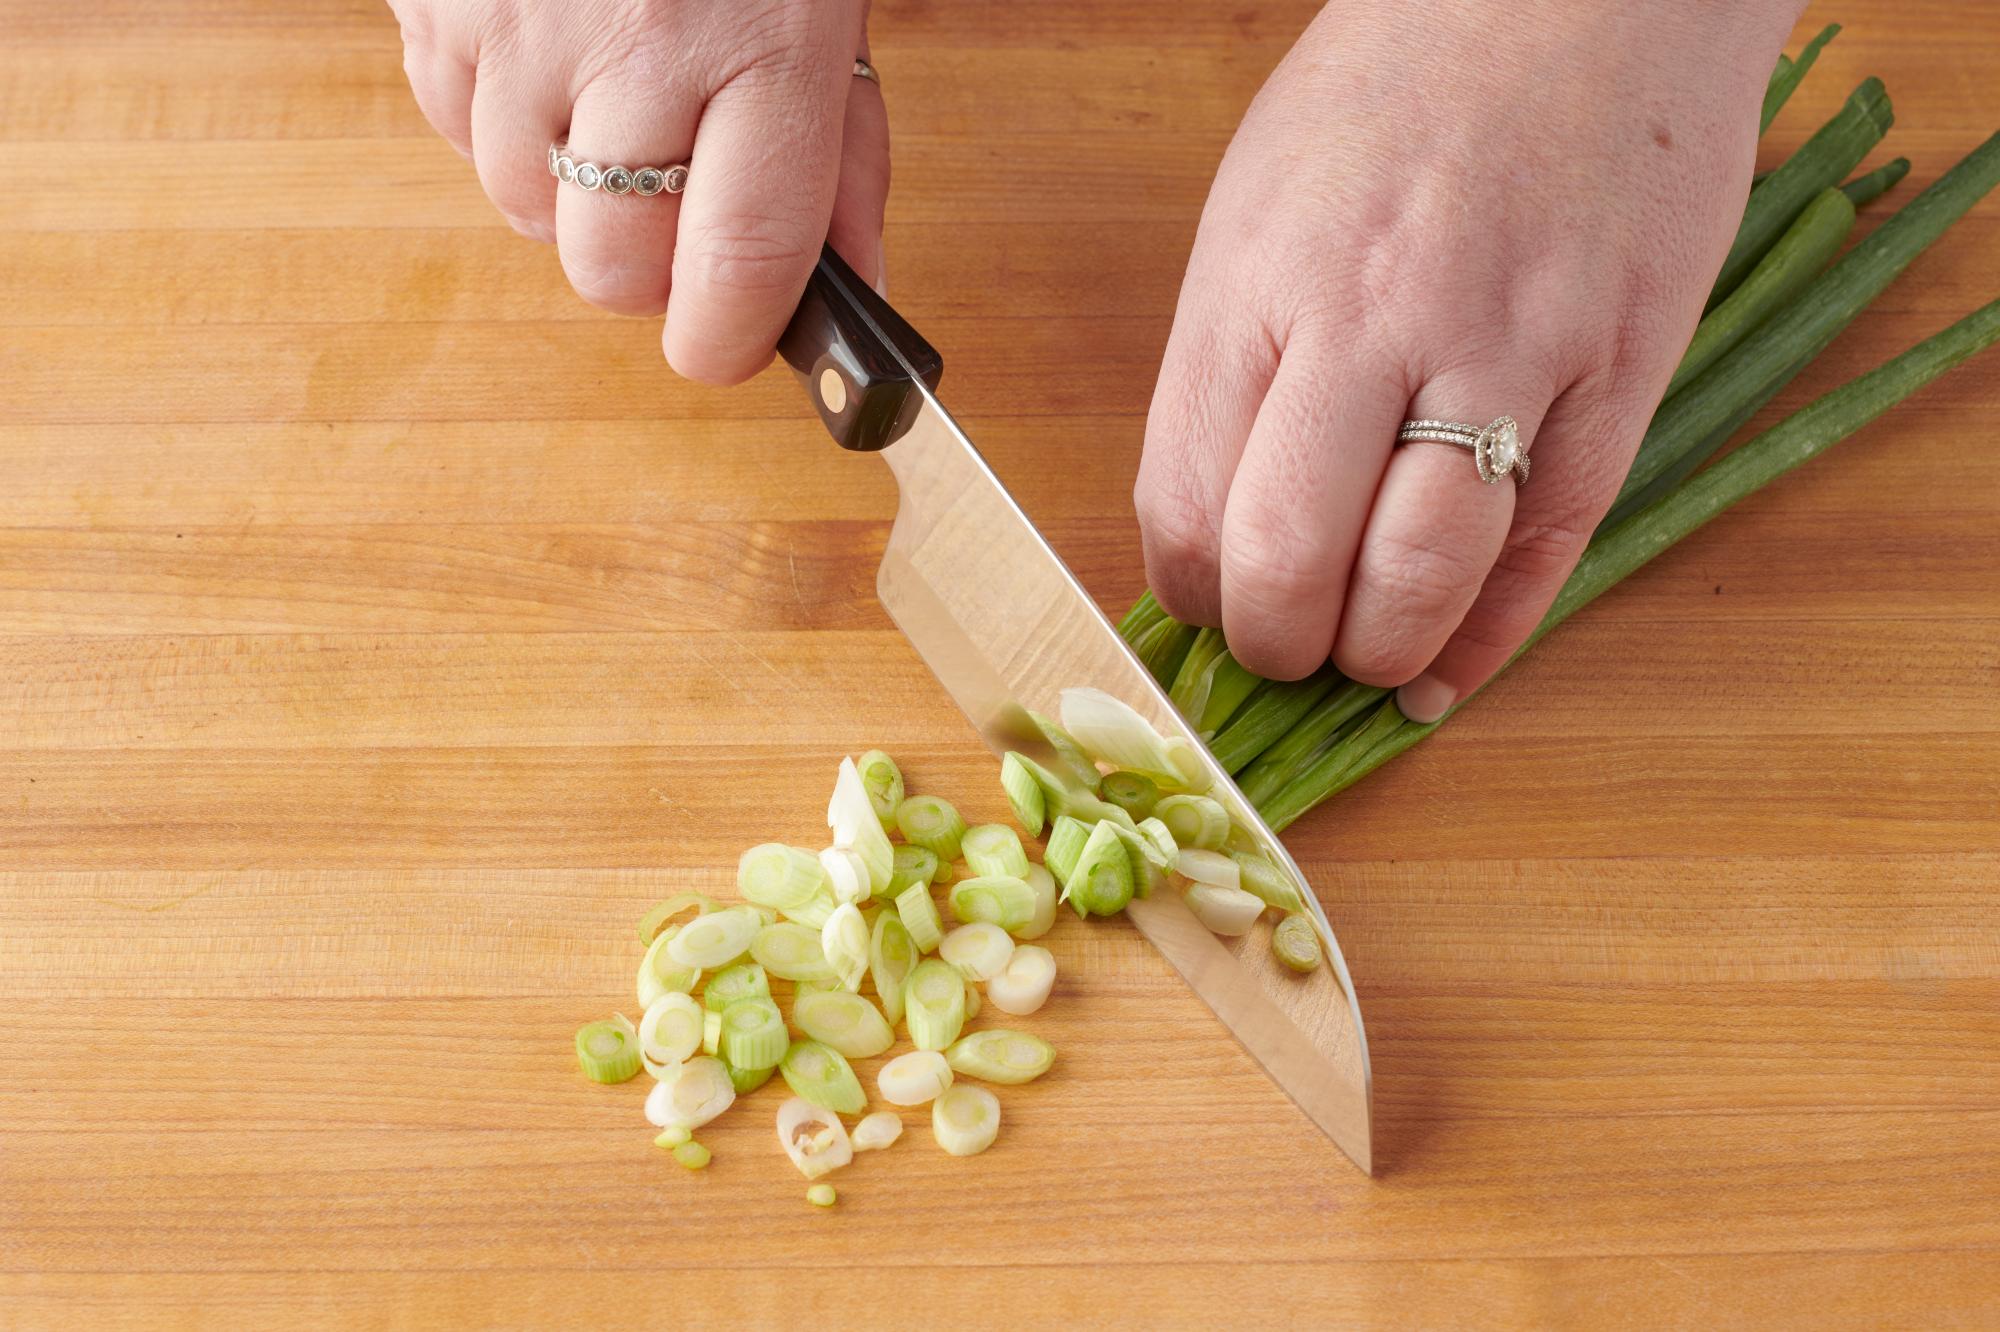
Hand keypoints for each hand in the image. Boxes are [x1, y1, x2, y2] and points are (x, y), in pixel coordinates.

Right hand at [389, 0, 886, 382]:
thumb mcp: (824, 15)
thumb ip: (842, 158)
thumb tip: (851, 288)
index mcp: (766, 47)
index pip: (740, 260)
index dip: (725, 338)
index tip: (722, 348)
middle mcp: (638, 41)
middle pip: (609, 268)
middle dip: (641, 270)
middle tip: (670, 205)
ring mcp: (519, 21)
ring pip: (523, 210)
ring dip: (566, 190)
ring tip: (609, 92)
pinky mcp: (433, 1)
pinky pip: (453, 130)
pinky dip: (501, 122)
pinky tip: (549, 48)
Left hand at [1134, 0, 1803, 717]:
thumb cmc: (1400, 89)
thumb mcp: (1259, 202)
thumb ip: (1233, 362)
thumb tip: (1211, 518)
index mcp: (1261, 283)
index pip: (1187, 504)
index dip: (1191, 593)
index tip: (1208, 604)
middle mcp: (1373, 324)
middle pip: (1291, 563)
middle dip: (1274, 646)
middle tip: (1286, 649)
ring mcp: (1506, 350)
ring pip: (1422, 578)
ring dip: (1378, 654)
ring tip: (1365, 656)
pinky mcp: (1620, 371)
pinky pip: (1548, 551)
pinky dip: (1488, 639)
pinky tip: (1446, 671)